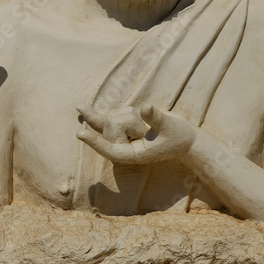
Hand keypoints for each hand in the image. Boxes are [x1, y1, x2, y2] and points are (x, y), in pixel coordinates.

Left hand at [76, 104, 196, 164]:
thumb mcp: (170, 127)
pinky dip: (93, 113)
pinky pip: (103, 118)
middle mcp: (122, 147)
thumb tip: (145, 107)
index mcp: (132, 155)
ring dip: (129, 114)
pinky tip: (80, 108)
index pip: (110, 150)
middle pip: (112, 125)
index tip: (79, 134)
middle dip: (129, 119)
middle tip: (148, 128)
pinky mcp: (119, 128)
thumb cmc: (179, 137)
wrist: (183, 138)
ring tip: (145, 124)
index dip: (95, 142)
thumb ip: (156, 119)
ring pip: (113, 116)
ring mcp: (119, 137)